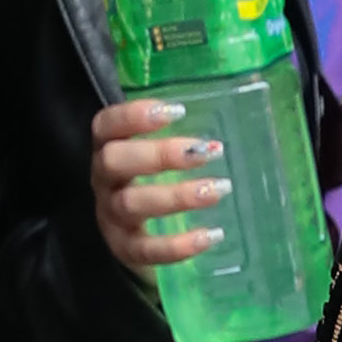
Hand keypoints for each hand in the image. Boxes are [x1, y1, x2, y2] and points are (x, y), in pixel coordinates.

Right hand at [91, 92, 229, 277]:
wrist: (142, 242)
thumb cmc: (156, 184)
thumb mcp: (162, 156)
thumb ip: (184, 132)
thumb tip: (237, 91)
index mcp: (107, 149)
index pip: (106, 125)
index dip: (134, 115)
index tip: (177, 112)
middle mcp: (103, 181)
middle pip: (114, 161)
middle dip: (159, 154)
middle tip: (204, 152)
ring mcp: (110, 217)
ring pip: (131, 204)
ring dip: (177, 195)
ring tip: (218, 189)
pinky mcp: (125, 250)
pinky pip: (147, 249)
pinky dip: (179, 245)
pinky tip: (212, 235)